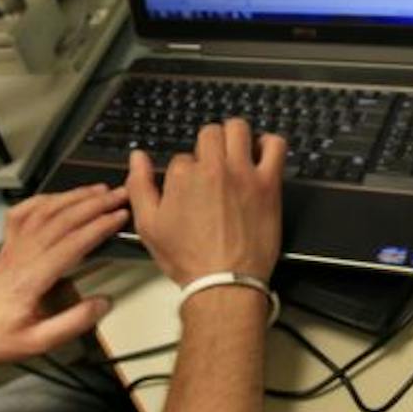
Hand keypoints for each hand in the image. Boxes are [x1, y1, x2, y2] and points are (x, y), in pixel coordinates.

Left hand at [0, 184, 129, 364]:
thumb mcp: (37, 343)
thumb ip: (72, 323)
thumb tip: (103, 304)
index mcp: (30, 279)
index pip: (71, 244)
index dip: (98, 227)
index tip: (119, 217)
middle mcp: (20, 257)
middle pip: (61, 220)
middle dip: (93, 204)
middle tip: (118, 195)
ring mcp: (11, 249)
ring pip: (43, 212)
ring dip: (72, 197)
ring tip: (98, 190)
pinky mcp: (5, 248)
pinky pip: (21, 215)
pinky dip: (40, 200)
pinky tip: (56, 197)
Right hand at [126, 118, 284, 287]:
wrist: (224, 283)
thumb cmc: (188, 260)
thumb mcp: (148, 226)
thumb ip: (140, 186)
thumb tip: (137, 157)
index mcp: (183, 176)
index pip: (183, 157)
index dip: (187, 172)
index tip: (192, 189)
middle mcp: (213, 168)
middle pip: (210, 134)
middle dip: (208, 146)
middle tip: (212, 165)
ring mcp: (243, 174)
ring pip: (239, 129)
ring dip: (234, 136)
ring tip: (235, 152)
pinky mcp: (268, 184)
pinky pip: (275, 146)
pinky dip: (269, 142)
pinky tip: (261, 152)